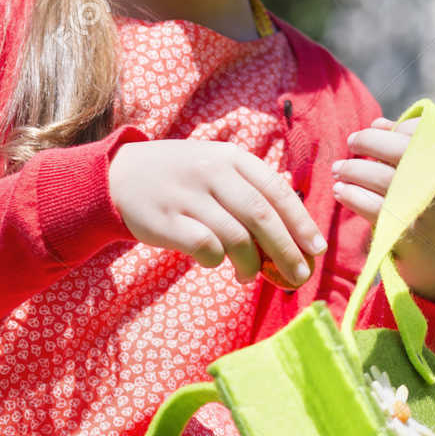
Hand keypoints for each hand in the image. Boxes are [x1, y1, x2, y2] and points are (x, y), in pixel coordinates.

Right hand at [108, 139, 326, 286]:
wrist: (118, 176)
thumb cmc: (178, 177)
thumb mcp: (215, 166)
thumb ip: (250, 188)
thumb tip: (293, 228)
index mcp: (231, 158)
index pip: (277, 191)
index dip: (301, 223)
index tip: (317, 249)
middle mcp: (212, 172)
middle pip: (262, 216)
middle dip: (287, 250)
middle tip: (300, 275)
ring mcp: (188, 196)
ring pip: (236, 237)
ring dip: (251, 264)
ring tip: (250, 277)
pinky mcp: (166, 220)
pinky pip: (206, 248)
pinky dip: (217, 261)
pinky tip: (216, 265)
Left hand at [332, 115, 434, 300]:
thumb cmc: (433, 212)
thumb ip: (411, 148)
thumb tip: (379, 123)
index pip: (420, 132)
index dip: (391, 129)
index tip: (372, 129)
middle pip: (397, 150)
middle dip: (367, 142)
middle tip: (350, 144)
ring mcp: (425, 207)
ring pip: (379, 177)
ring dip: (352, 170)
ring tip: (338, 171)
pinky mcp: (406, 231)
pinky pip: (369, 205)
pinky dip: (350, 195)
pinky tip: (340, 191)